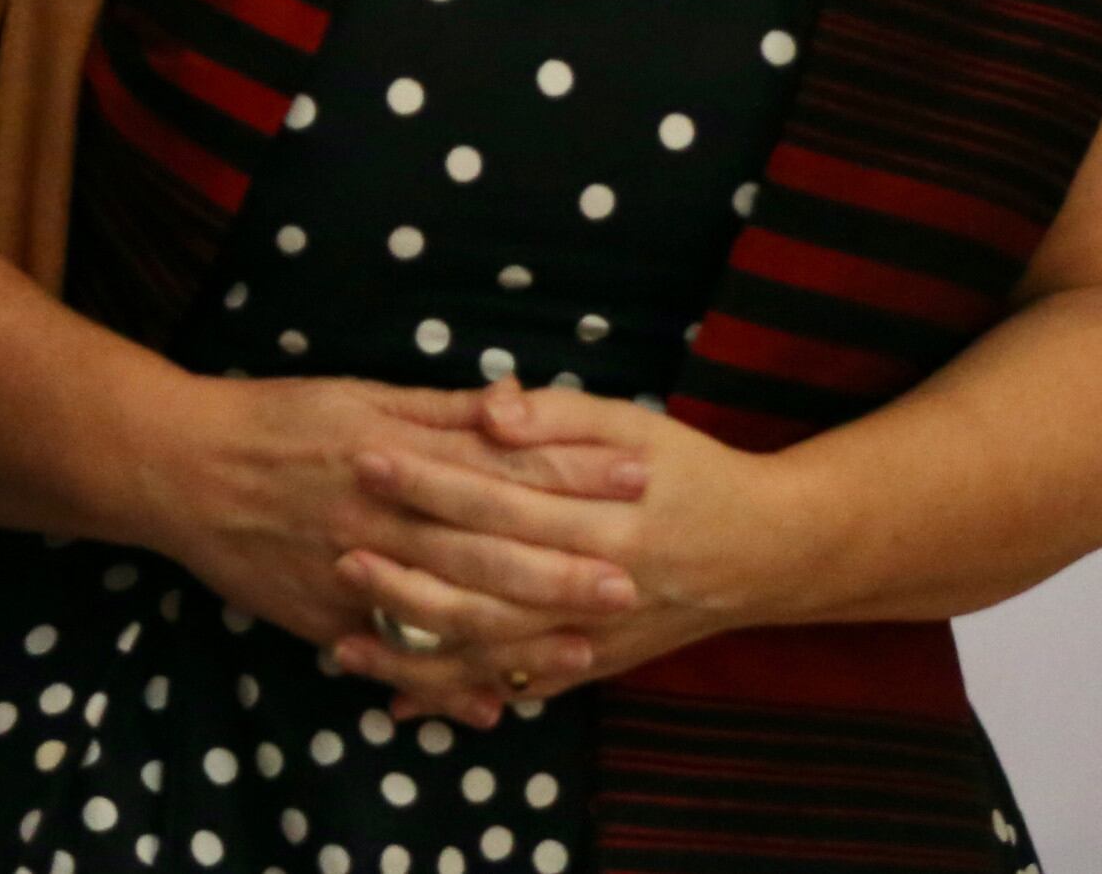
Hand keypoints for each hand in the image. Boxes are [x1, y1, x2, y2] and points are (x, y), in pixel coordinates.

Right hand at [143, 376, 651, 726]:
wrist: (183, 467)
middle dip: (562, 571)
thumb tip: (515, 402)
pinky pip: (395, 660)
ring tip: (581, 652)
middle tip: (630, 584)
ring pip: (448, 617)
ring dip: (517, 638)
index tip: (636, 480)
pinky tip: (491, 704)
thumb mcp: (362, 393)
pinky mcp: (326, 621)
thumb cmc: (280, 417)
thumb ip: (441, 409)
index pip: (504, 469)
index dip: (573, 478)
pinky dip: (443, 685)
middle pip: (488, 552)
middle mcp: (384, 520)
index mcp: (399, 455)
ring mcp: (354, 578)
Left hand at [334, 384, 796, 711]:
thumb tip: (491, 405)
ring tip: (344, 634)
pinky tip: (400, 694)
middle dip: (405, 565)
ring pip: (491, 652)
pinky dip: (457, 696)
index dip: (430, 478)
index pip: (499, 496)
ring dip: (415, 647)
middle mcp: (596, 584)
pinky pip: (515, 690)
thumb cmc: (692, 472)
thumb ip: (560, 415)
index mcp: (605, 513)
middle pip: (484, 581)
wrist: (763, 552)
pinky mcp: (591, 669)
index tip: (368, 457)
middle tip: (338, 543)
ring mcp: (593, 637)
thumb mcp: (635, 425)